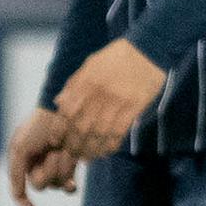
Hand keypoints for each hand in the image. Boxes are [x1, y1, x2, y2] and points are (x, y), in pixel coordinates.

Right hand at [6, 108, 77, 205]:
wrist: (65, 110)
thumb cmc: (39, 126)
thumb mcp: (19, 148)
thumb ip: (16, 173)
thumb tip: (18, 195)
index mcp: (22, 162)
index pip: (19, 190)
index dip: (23, 203)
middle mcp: (37, 166)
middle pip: (41, 185)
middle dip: (47, 171)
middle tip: (53, 152)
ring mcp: (54, 166)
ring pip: (56, 184)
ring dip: (60, 168)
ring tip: (64, 150)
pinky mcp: (70, 165)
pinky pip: (68, 185)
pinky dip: (69, 186)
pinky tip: (72, 185)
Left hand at [55, 39, 166, 159]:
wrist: (148, 48)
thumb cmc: (117, 55)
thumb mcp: (90, 64)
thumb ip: (74, 83)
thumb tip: (58, 102)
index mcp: (85, 83)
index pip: (66, 114)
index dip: (59, 131)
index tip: (57, 142)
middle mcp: (98, 94)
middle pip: (81, 128)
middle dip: (75, 145)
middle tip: (73, 154)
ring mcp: (116, 101)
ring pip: (99, 133)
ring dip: (92, 149)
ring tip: (89, 157)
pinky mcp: (134, 106)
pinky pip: (120, 130)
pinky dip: (112, 143)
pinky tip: (109, 150)